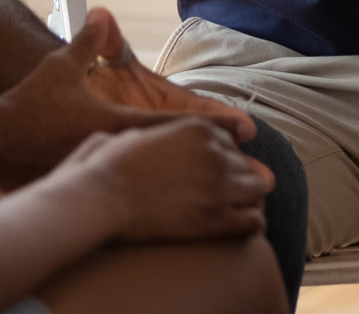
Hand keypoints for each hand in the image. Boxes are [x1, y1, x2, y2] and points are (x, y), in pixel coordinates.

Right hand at [0, 8, 253, 185]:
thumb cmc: (27, 103)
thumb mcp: (60, 66)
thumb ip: (89, 41)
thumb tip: (103, 11)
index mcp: (114, 121)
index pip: (171, 124)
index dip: (209, 124)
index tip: (244, 127)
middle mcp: (115, 153)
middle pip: (176, 163)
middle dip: (220, 166)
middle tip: (262, 173)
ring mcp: (105, 177)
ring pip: (163, 188)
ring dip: (204, 191)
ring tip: (245, 199)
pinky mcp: (93, 194)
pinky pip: (140, 205)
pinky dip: (172, 209)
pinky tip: (198, 219)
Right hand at [61, 117, 274, 243]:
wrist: (100, 197)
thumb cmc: (107, 167)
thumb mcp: (136, 133)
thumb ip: (159, 132)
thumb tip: (148, 138)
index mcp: (198, 128)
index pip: (230, 144)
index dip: (220, 161)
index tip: (210, 175)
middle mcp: (215, 153)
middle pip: (246, 166)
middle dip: (235, 181)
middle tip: (221, 198)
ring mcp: (218, 185)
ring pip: (258, 190)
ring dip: (247, 201)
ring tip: (233, 213)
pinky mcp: (215, 218)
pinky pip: (254, 221)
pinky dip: (250, 224)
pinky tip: (235, 229)